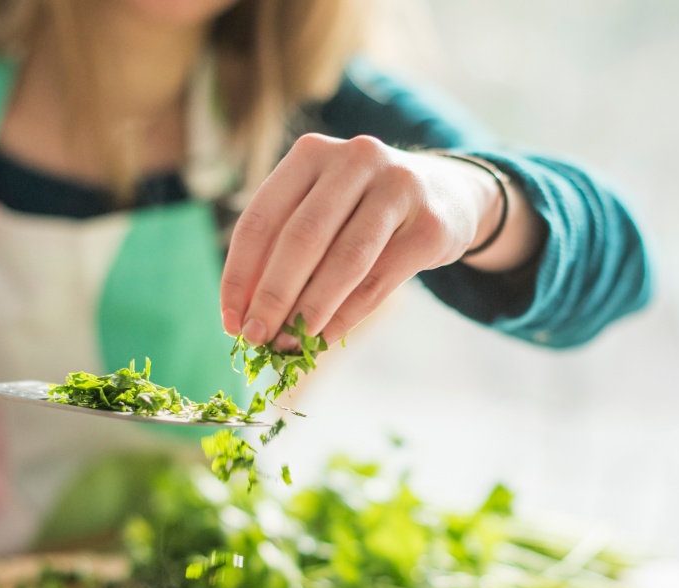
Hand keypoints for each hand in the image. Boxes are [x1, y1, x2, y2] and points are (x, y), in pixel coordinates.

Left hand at [220, 134, 536, 349]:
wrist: (448, 193)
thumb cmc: (363, 210)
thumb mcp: (321, 210)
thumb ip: (282, 250)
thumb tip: (246, 316)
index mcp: (312, 152)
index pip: (261, 218)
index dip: (240, 275)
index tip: (230, 321)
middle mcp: (356, 159)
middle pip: (301, 238)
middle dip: (273, 296)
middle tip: (257, 337)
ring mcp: (399, 187)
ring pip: (344, 261)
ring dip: (311, 310)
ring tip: (291, 343)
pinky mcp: (431, 225)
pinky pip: (380, 280)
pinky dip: (348, 315)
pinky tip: (326, 337)